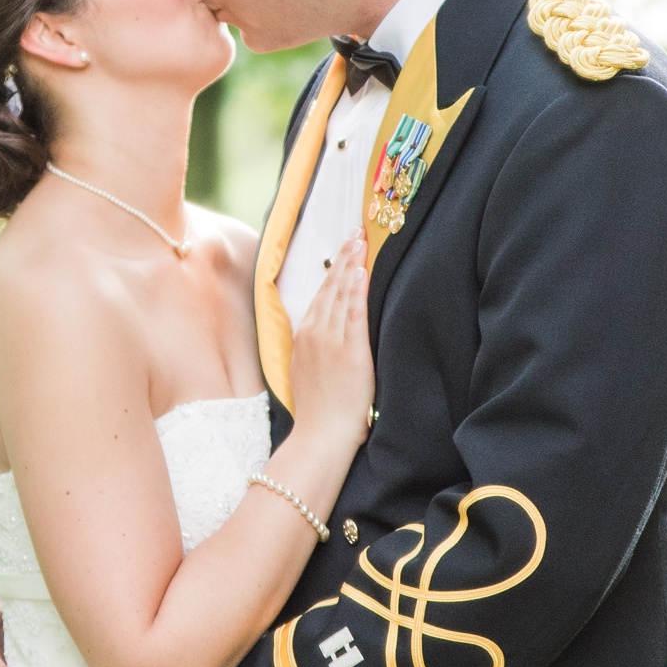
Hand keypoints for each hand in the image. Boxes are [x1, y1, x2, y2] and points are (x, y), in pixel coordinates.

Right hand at [290, 232, 374, 440]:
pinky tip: (361, 271)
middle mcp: (315, 333)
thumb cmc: (319, 410)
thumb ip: (314, 348)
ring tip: (361, 241)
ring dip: (352, 265)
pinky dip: (356, 290)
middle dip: (344, 257)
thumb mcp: (306, 371)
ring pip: (341, 294)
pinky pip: (353, 312)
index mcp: (305, 336)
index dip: (334, 269)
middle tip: (356, 232)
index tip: (344, 248)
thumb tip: (323, 333)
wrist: (321, 434)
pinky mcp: (349, 350)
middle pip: (331, 287)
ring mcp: (331, 340)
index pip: (321, 294)